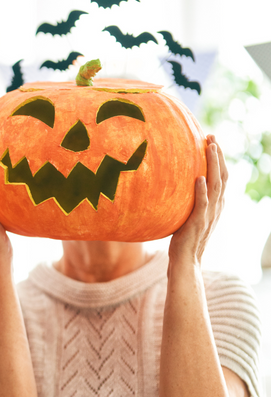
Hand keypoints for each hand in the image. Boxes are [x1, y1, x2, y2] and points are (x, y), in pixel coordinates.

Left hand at [168, 136, 225, 266]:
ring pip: (215, 185)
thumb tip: (174, 187)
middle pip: (221, 176)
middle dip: (218, 155)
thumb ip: (188, 201)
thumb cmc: (183, 238)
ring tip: (210, 147)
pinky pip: (202, 204)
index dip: (218, 159)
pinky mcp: (198, 222)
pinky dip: (202, 190)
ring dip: (213, 165)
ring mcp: (208, 214)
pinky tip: (200, 178)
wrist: (185, 260)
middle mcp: (215, 207)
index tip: (211, 142)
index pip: (221, 177)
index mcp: (214, 204)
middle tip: (211, 136)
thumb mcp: (188, 215)